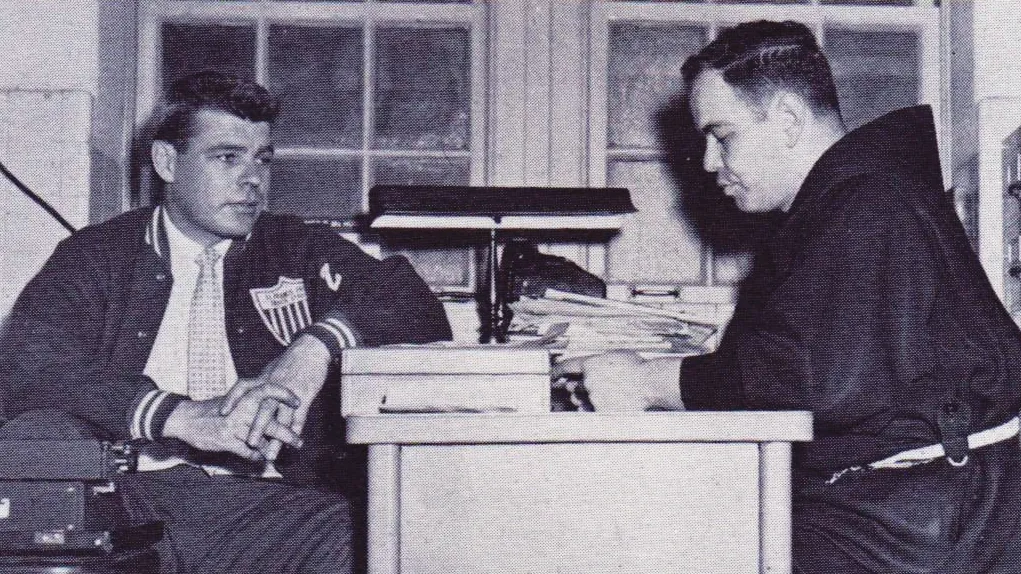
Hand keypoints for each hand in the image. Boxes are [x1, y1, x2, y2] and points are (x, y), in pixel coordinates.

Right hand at [163, 384, 302, 460]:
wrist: (186, 419)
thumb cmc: (214, 409)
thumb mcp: (233, 400)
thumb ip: (253, 402)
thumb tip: (277, 405)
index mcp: (243, 395)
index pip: (267, 390)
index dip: (284, 394)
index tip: (298, 402)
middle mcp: (240, 409)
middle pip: (269, 421)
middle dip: (287, 434)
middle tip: (299, 442)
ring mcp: (233, 425)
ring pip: (260, 440)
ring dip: (273, 450)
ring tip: (281, 455)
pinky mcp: (225, 440)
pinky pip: (247, 451)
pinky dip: (255, 456)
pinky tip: (261, 459)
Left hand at [221, 335, 330, 456]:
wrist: (313, 349)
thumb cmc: (292, 359)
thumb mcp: (272, 368)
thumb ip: (262, 383)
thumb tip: (250, 392)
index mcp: (265, 378)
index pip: (243, 387)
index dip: (232, 399)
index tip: (222, 411)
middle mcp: (275, 386)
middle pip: (264, 409)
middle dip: (256, 428)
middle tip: (249, 444)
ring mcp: (290, 392)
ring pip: (282, 418)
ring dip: (276, 439)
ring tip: (270, 455)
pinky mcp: (305, 395)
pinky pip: (299, 416)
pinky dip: (295, 431)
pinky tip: (292, 443)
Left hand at [552, 350, 684, 411]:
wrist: (651, 383)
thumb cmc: (638, 368)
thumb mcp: (616, 355)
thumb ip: (600, 360)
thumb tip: (593, 363)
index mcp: (591, 364)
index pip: (566, 367)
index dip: (557, 371)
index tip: (554, 375)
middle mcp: (588, 381)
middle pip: (572, 387)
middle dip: (577, 388)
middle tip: (589, 388)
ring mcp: (593, 397)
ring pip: (580, 401)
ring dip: (586, 399)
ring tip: (604, 396)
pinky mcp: (600, 410)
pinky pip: (589, 412)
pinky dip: (593, 410)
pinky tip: (606, 405)